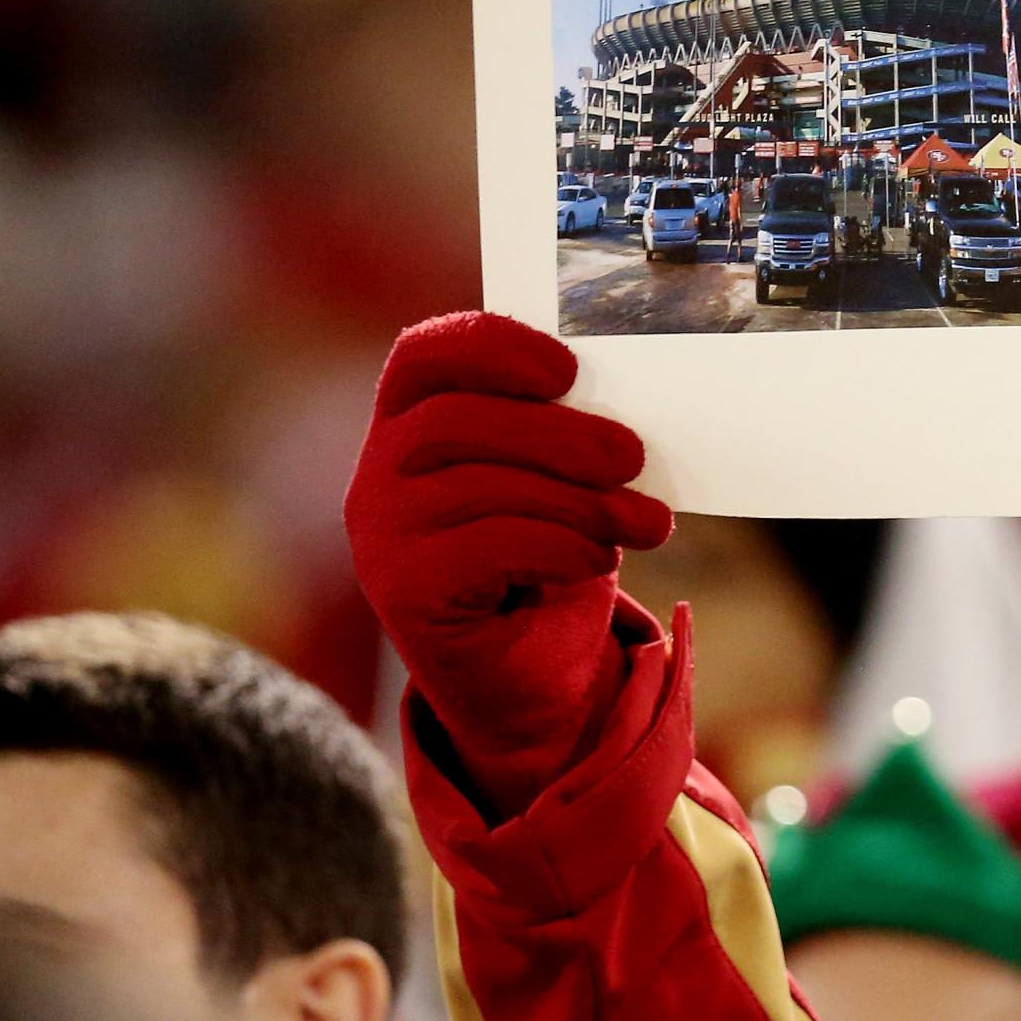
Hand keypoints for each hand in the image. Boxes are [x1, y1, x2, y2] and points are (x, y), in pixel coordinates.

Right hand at [345, 312, 671, 812]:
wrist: (522, 674)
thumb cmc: (542, 561)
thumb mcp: (553, 484)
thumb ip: (564, 438)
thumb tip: (622, 414)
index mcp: (411, 424)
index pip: (424, 357)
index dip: (491, 346)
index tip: (567, 369)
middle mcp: (378, 473)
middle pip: (458, 420)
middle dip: (559, 435)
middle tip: (632, 457)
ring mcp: (380, 534)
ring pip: (480, 486)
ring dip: (578, 501)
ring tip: (642, 522)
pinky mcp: (403, 591)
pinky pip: (488, 548)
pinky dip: (560, 546)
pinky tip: (598, 559)